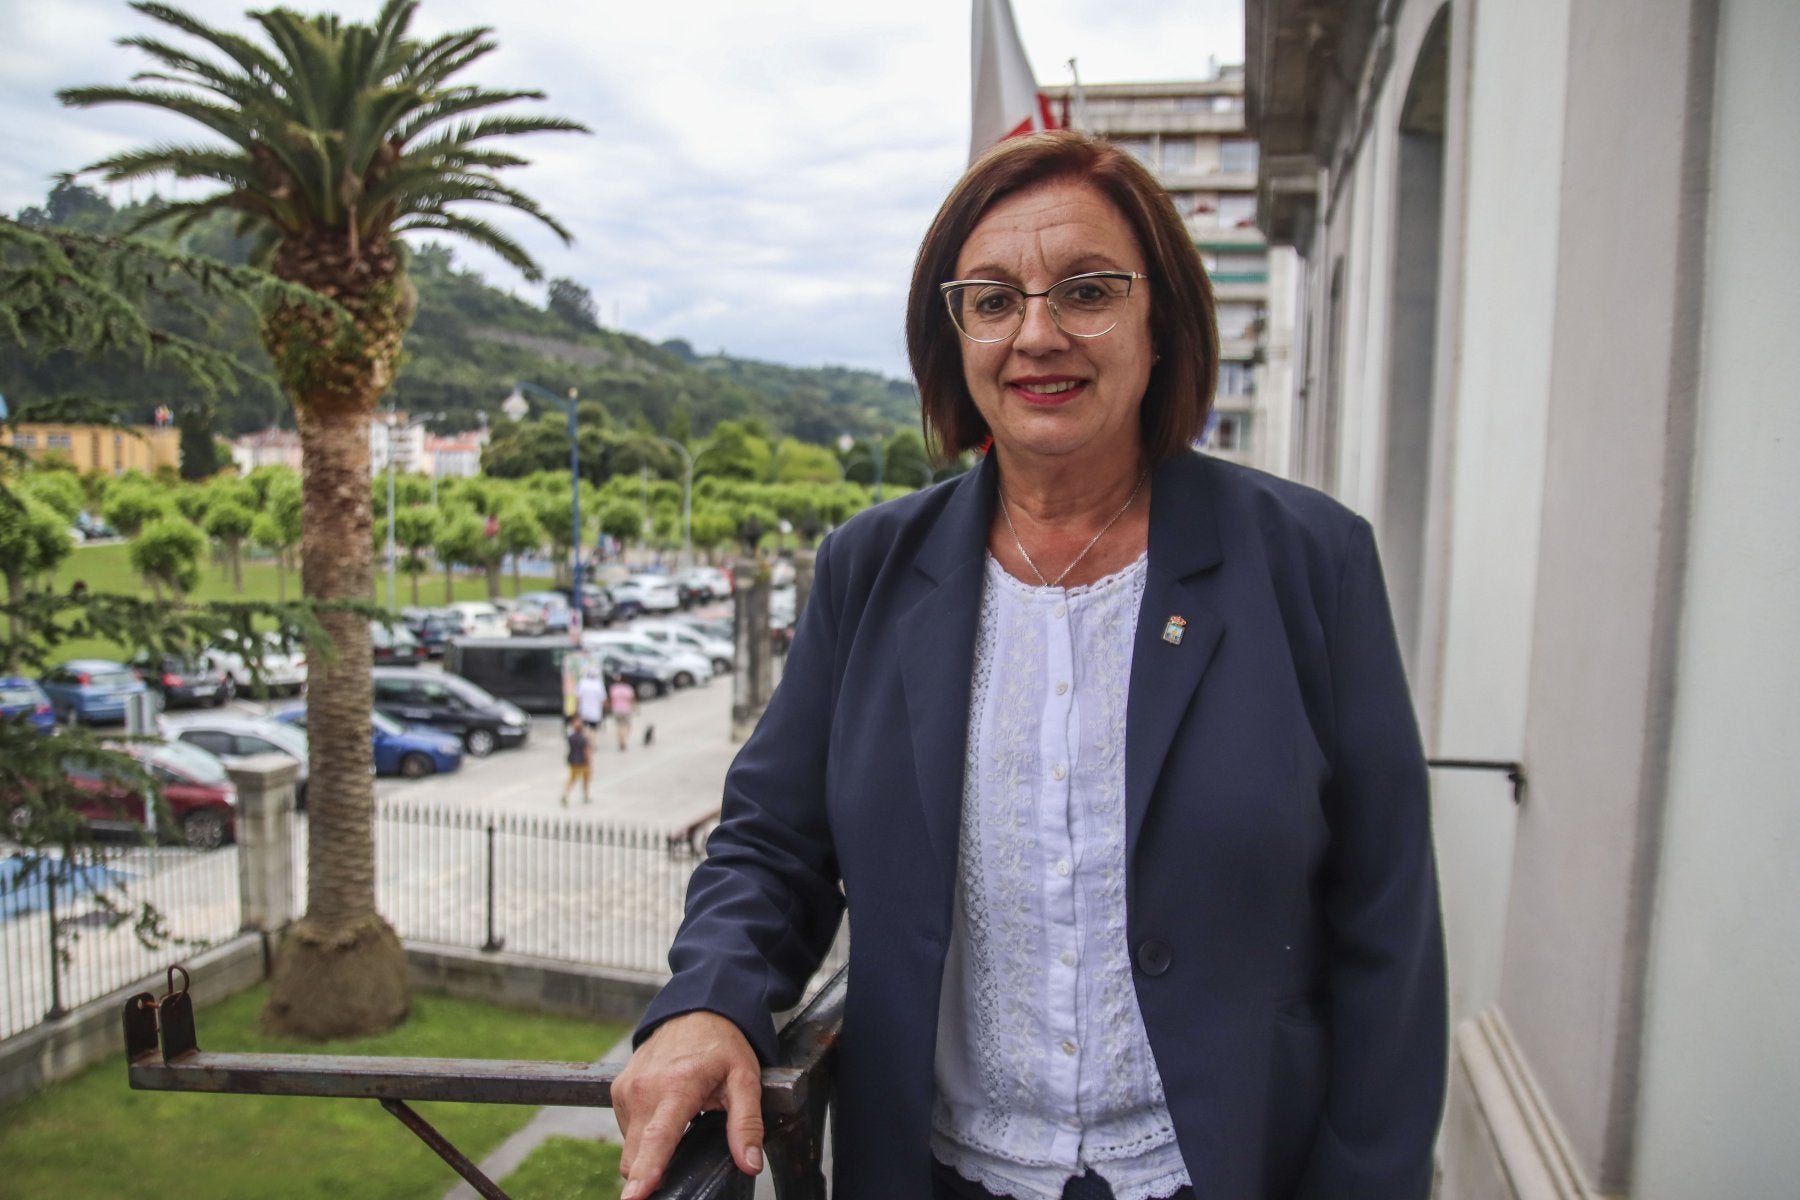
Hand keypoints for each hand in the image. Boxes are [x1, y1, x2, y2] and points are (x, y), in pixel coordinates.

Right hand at [613, 1010, 763, 1198]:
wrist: (696, 1008)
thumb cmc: (722, 1043)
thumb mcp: (746, 1079)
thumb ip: (747, 1124)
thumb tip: (750, 1163)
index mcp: (677, 1086)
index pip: (658, 1138)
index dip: (645, 1172)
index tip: (634, 1196)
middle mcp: (644, 1088)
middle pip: (635, 1155)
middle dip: (648, 1173)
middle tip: (675, 1170)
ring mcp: (626, 1088)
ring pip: (630, 1146)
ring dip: (649, 1150)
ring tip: (680, 1123)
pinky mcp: (617, 1089)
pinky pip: (626, 1129)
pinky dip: (643, 1133)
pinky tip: (666, 1115)